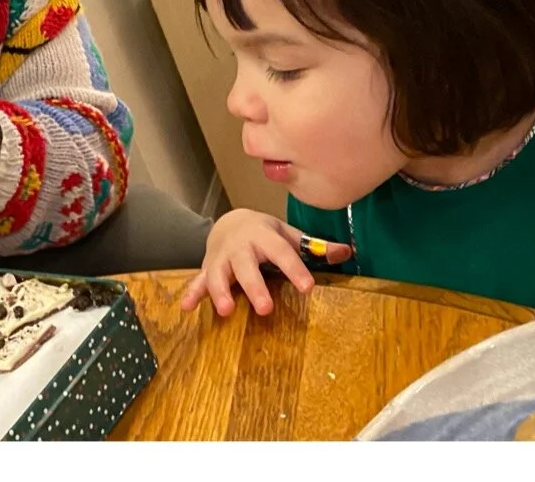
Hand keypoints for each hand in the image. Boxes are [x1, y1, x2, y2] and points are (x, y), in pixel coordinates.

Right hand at [180, 206, 342, 317]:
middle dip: (255, 286)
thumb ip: (315, 247)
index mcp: (266, 236)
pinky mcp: (207, 269)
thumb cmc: (266, 234)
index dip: (296, 269)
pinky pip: (197, 281)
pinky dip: (192, 292)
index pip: (283, 253)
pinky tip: (186, 307)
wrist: (231, 222)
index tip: (308, 288)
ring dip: (221, 292)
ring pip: (218, 275)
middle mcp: (242, 247)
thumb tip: (347, 253)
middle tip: (265, 309)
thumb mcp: (289, 235)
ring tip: (227, 311)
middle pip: (248, 266)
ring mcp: (222, 258)